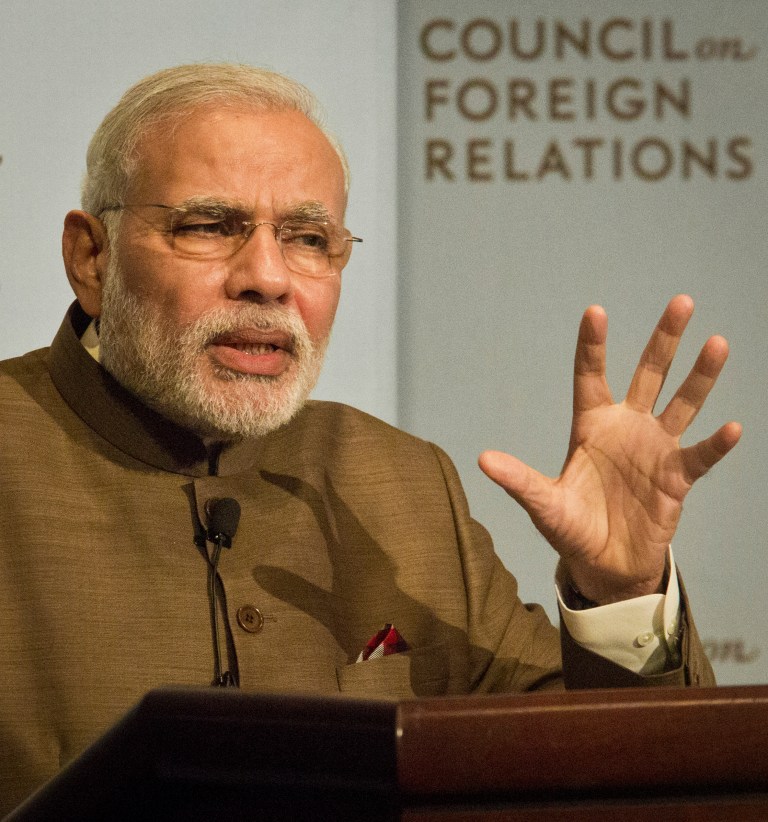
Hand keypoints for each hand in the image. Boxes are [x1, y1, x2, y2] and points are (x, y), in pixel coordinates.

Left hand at [478, 295, 741, 603]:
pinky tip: (732, 427)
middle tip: (682, 302)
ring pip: (682, 403)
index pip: (590, 376)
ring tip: (717, 342)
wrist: (604, 563)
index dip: (592, 345)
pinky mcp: (677, 478)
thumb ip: (519, 480)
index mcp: (590, 426)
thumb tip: (482, 460)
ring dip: (700, 376)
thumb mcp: (542, 503)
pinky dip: (715, 444)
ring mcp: (655, 449)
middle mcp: (626, 428)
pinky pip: (701, 456)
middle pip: (649, 374)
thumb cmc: (570, 527)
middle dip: (664, 340)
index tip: (595, 311)